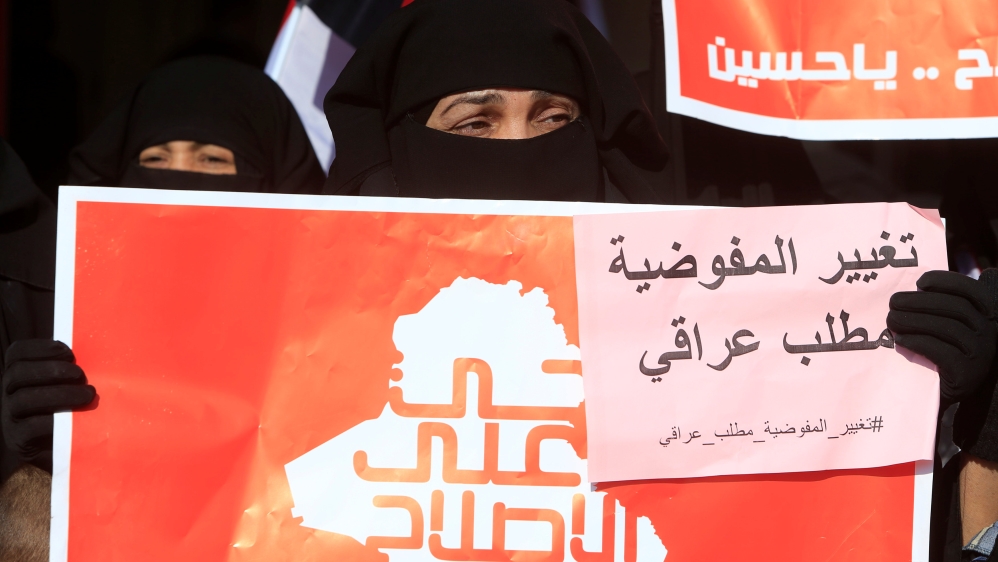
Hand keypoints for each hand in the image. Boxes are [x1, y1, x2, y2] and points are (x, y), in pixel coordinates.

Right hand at [2, 340, 95, 472]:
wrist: (70, 452)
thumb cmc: (75, 412)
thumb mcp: (70, 386)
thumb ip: (72, 371)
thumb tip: (93, 352)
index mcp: (19, 376)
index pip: (16, 353)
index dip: (40, 348)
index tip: (69, 352)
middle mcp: (8, 394)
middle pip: (17, 373)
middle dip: (51, 370)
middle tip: (80, 375)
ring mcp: (10, 419)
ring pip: (22, 399)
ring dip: (59, 393)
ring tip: (88, 395)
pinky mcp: (18, 442)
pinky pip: (29, 427)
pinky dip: (52, 419)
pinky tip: (74, 418)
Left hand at [888, 270, 997, 402]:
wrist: (943, 393)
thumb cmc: (939, 353)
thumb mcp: (943, 326)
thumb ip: (936, 308)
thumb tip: (910, 291)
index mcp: (985, 316)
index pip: (971, 290)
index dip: (946, 281)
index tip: (920, 282)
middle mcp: (989, 332)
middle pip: (956, 307)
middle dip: (920, 301)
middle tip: (893, 302)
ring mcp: (981, 354)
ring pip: (948, 327)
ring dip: (914, 320)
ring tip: (891, 320)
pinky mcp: (967, 374)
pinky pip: (941, 352)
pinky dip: (917, 342)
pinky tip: (900, 340)